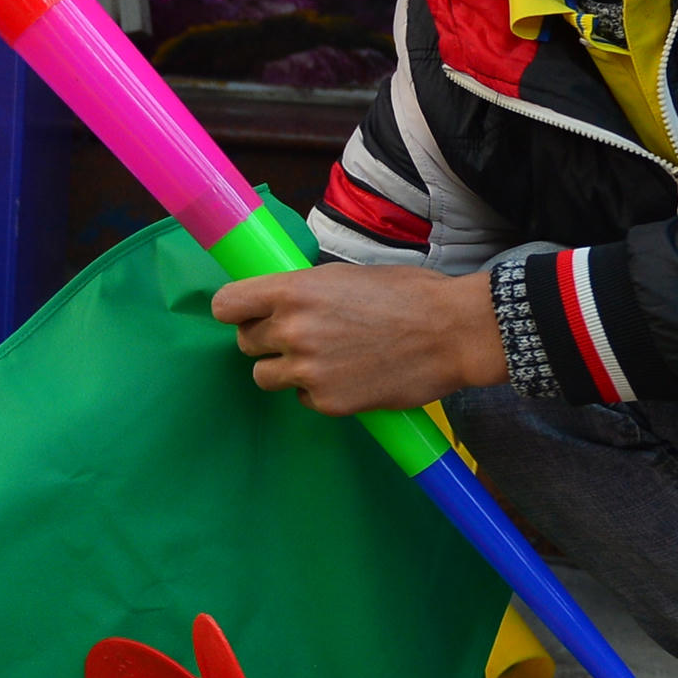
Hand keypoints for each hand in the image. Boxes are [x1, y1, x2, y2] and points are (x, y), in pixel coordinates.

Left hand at [208, 263, 505, 415]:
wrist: (452, 332)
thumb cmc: (405, 294)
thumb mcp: (343, 275)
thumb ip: (302, 291)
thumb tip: (273, 301)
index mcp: (293, 291)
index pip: (226, 305)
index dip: (236, 311)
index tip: (247, 315)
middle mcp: (292, 331)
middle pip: (244, 343)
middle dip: (266, 340)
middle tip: (299, 336)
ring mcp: (308, 370)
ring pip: (265, 377)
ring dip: (285, 370)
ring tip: (321, 359)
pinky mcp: (328, 402)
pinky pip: (302, 398)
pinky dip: (318, 391)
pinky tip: (349, 375)